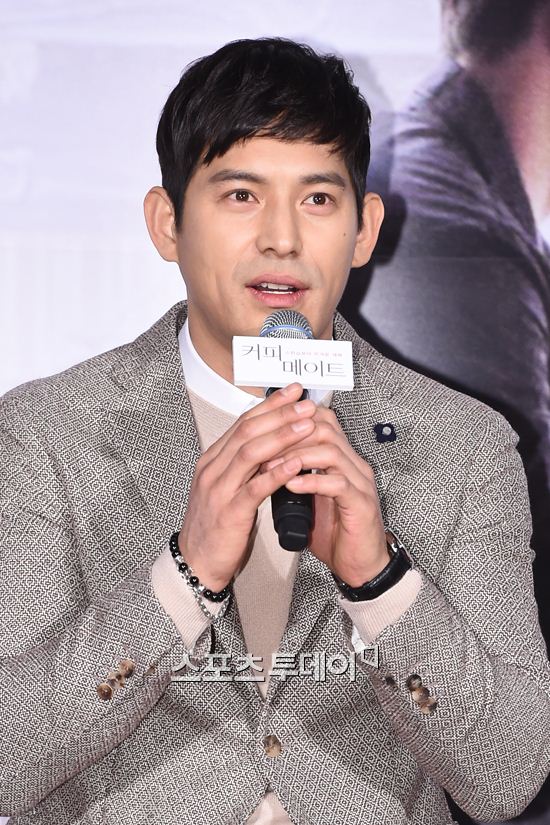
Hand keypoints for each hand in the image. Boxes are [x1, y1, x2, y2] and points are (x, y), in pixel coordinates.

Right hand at [178, 382, 317, 590]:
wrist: (197, 562)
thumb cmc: (217, 525)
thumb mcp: (229, 487)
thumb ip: (246, 466)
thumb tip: (275, 443)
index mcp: (213, 460)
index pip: (243, 423)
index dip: (270, 405)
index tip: (293, 392)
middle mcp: (213, 469)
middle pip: (247, 431)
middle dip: (279, 414)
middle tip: (305, 402)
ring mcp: (219, 490)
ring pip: (250, 453)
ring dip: (281, 436)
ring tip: (307, 426)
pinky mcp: (229, 512)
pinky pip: (254, 487)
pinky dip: (276, 473)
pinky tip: (295, 463)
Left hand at [261, 394, 389, 586]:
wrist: (359, 565)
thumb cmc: (335, 532)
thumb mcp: (309, 497)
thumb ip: (295, 475)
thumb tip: (264, 460)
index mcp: (342, 459)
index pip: (320, 420)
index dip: (291, 421)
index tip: (264, 432)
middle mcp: (353, 465)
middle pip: (324, 428)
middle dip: (289, 436)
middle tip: (261, 447)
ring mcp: (360, 483)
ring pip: (330, 451)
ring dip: (296, 456)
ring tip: (271, 467)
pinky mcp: (361, 504)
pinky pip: (338, 484)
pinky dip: (311, 481)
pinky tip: (291, 485)